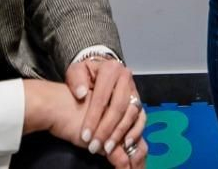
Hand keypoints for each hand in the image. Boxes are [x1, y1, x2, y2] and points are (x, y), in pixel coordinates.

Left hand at [25, 79, 147, 167]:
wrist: (100, 72)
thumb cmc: (85, 75)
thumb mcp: (76, 71)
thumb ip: (76, 80)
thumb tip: (81, 94)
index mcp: (110, 69)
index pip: (102, 97)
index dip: (93, 118)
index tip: (84, 136)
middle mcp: (126, 78)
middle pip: (118, 107)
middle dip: (106, 129)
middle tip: (94, 146)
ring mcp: (135, 90)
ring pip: (130, 113)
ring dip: (119, 133)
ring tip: (107, 148)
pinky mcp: (139, 101)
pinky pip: (141, 118)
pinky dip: (135, 131)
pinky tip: (125, 143)